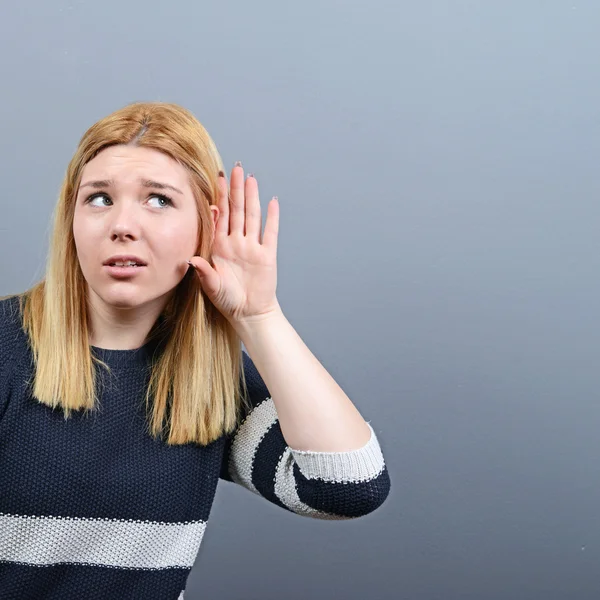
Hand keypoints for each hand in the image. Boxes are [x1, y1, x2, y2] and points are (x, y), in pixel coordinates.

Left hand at [188, 162, 280, 325]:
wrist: (248, 313)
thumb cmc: (227, 300)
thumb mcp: (211, 287)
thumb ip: (203, 273)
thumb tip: (191, 260)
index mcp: (220, 247)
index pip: (219, 216)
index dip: (218, 198)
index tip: (216, 179)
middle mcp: (236, 243)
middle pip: (236, 210)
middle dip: (235, 189)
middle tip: (235, 168)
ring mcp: (253, 247)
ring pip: (252, 217)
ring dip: (252, 198)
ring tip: (251, 179)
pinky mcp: (267, 255)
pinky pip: (270, 233)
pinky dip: (272, 218)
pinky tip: (273, 202)